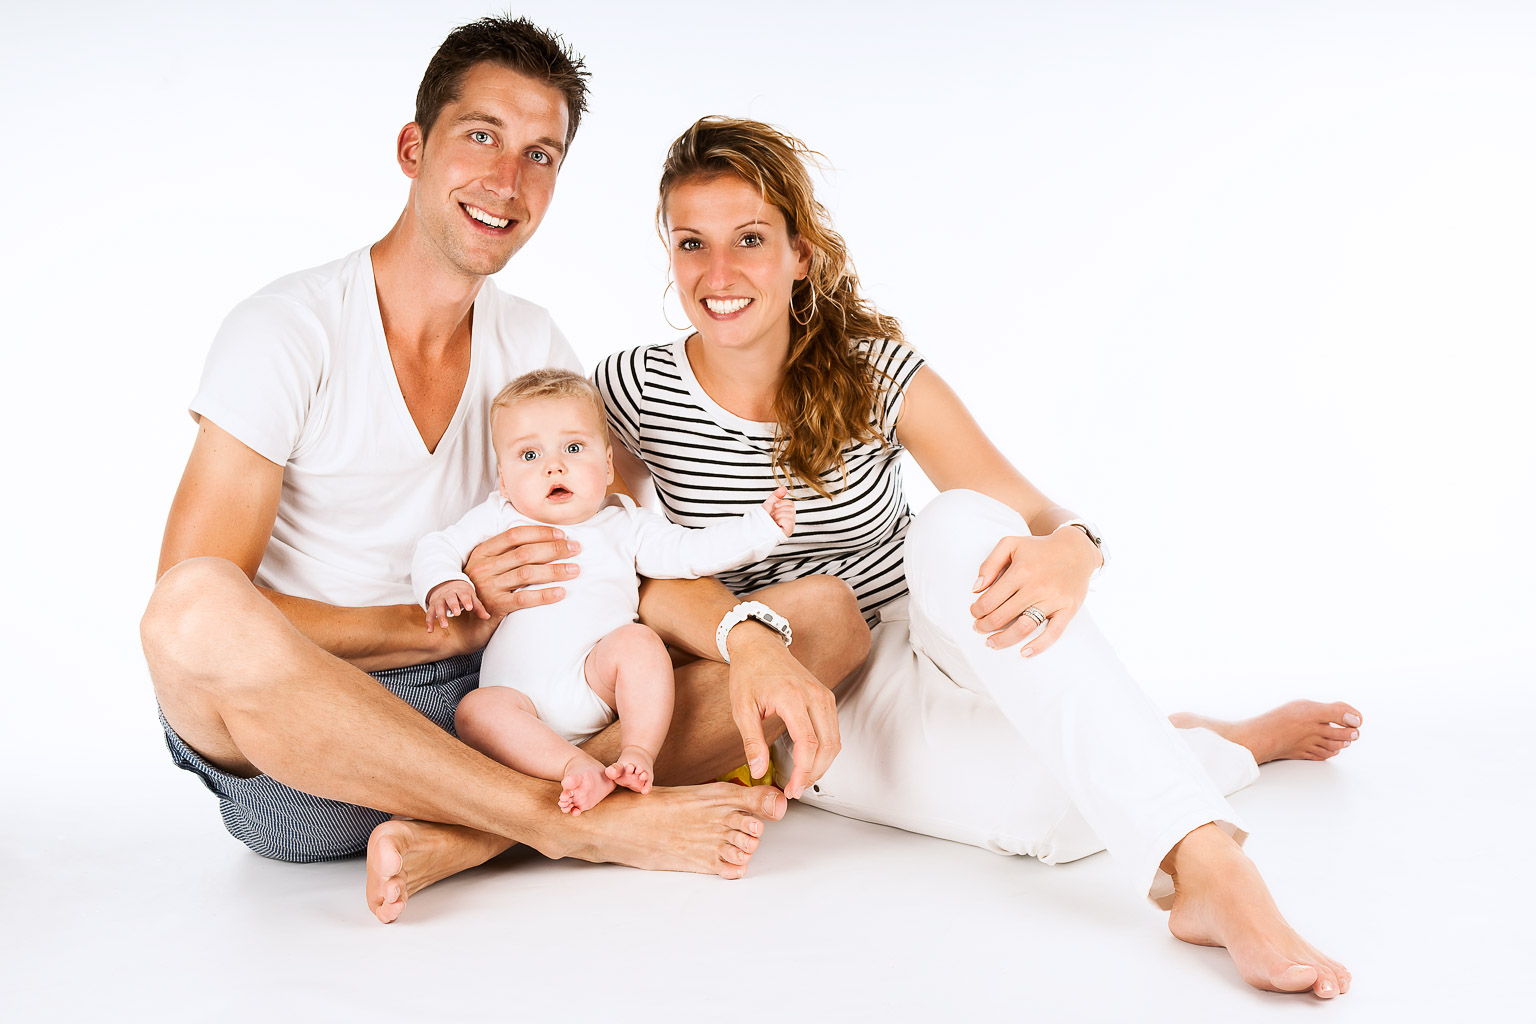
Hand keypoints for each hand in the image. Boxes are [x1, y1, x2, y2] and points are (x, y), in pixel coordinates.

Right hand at [424, 580, 487, 632]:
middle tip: (457, 614)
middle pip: (450, 599)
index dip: (466, 601)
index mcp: (460, 591)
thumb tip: (487, 617)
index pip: (464, 594)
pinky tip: (430, 631)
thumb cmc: (462, 594)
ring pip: (439, 607)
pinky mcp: (433, 606)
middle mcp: (449, 594)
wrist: (447, 585)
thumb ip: (478, 607)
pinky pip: (429, 614)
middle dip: (453, 606)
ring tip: (445, 626)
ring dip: (441, 616)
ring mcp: (440, 600)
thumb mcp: (471, 597)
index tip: (469, 608)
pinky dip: (429, 622)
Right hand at [464, 525, 581, 616]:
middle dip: (554, 549)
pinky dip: (545, 595)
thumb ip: (507, 555)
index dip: (540, 532)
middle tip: (576, 549)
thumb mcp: (489, 568)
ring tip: (574, 570)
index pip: (515, 535)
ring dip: (555, 570)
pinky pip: (524, 598)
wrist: (464, 625)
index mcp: (483, 552)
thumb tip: (544, 542)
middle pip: (525, 553)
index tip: (561, 534)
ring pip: (527, 574)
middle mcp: (484, 567)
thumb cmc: (482, 592)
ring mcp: (488, 587)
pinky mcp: (495, 607)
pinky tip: (561, 592)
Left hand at [726, 625, 839, 798]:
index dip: (803, 771)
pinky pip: (833, 731)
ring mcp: (823, 695)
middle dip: (814, 773)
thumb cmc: (749, 672)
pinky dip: (825, 751)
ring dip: (822, 765)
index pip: (808, 743)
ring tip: (802, 780)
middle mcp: (815, 695)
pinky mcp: (825, 697)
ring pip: (835, 740)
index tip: (792, 788)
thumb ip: (751, 741)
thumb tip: (758, 771)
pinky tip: (809, 762)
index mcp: (793, 697)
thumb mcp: (741, 709)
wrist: (759, 645)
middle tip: (796, 789)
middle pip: (828, 745)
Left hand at [762, 486, 794, 536]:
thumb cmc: (762, 519)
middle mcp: (789, 519)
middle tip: (773, 515)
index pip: (791, 503)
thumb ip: (776, 495)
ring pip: (789, 514)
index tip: (774, 507)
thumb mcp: (769, 504)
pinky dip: (780, 521)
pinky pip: (788, 521)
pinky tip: (776, 525)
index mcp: (786, 513)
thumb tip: (783, 488)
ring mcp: (789, 526)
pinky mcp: (788, 531)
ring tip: (774, 521)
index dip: (781, 503)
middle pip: (791, 508)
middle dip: (778, 510)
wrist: (756, 527)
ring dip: (778, 516)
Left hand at [969, 528, 1099, 655]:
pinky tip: (1024, 652)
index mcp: (1020, 571)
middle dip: (985, 626)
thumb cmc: (1039, 549)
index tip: (974, 613)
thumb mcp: (1010, 544)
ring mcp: (1053, 600)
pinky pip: (1053, 633)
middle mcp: (1037, 587)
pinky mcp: (1068, 609)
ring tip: (992, 643)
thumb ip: (990, 564)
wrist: (1075, 549)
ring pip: (1024, 627)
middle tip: (979, 628)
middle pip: (1003, 616)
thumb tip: (976, 588)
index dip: (977, 610)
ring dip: (1004, 639)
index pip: (990, 600)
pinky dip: (1038, 646)